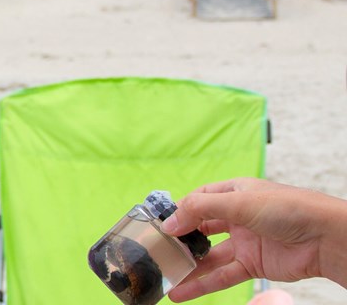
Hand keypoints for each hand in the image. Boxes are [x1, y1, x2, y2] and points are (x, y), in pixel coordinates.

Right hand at [159, 178, 346, 301]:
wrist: (323, 237)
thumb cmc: (285, 208)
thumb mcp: (238, 201)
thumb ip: (201, 211)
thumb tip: (170, 223)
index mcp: (233, 192)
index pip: (199, 199)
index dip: (180, 211)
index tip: (161, 225)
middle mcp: (236, 215)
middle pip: (202, 227)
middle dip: (182, 239)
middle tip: (159, 251)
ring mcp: (244, 241)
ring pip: (209, 255)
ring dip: (189, 266)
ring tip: (165, 276)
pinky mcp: (253, 265)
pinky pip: (222, 275)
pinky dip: (203, 284)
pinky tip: (182, 292)